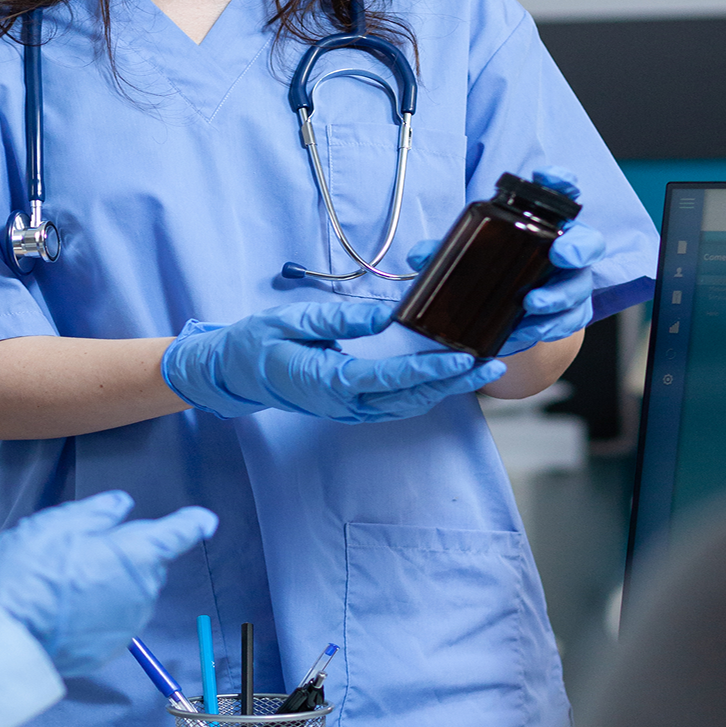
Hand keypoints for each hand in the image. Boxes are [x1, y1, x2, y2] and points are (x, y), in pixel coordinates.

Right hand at [0, 492, 217, 676]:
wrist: (6, 635)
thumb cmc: (31, 573)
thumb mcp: (59, 525)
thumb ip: (98, 512)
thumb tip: (122, 505)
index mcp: (138, 554)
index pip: (178, 533)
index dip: (192, 522)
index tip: (204, 520)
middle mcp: (142, 592)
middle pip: (146, 565)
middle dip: (124, 555)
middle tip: (80, 552)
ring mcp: (127, 625)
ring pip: (128, 594)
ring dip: (109, 585)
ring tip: (64, 584)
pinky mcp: (108, 650)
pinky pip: (110, 622)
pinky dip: (95, 614)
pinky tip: (62, 610)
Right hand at [161, 296, 503, 422]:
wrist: (233, 373)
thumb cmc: (258, 343)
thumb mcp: (292, 321)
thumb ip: (339, 320)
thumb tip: (386, 315)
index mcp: (330, 381)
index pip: (392, 377)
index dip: (431, 368)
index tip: (464, 357)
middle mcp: (344, 403)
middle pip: (411, 397)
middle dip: (454, 382)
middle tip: (492, 362)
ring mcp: (348, 410)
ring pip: (408, 405)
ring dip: (445, 389)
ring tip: (480, 368)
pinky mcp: (351, 407)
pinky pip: (396, 404)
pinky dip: (425, 391)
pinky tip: (446, 376)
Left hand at [408, 169, 605, 359]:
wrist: (508, 311)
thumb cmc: (492, 269)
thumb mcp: (468, 255)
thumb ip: (444, 252)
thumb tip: (418, 256)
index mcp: (543, 223)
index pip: (560, 194)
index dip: (559, 182)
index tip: (547, 176)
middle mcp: (565, 250)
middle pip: (586, 242)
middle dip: (578, 246)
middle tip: (562, 254)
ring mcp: (571, 283)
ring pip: (578, 287)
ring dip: (558, 295)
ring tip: (532, 303)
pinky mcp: (569, 314)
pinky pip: (568, 322)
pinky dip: (548, 327)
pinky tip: (526, 330)